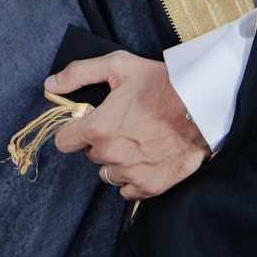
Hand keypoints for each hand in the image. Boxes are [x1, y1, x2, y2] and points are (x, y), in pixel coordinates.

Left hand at [48, 50, 208, 200]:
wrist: (204, 107)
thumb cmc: (163, 84)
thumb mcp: (119, 66)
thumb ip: (79, 74)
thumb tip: (51, 84)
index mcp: (98, 128)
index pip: (64, 142)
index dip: (74, 131)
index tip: (87, 125)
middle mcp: (111, 154)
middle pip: (91, 155)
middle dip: (102, 142)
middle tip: (125, 125)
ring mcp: (131, 173)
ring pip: (109, 174)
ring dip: (117, 161)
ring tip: (139, 141)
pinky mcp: (151, 186)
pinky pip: (128, 190)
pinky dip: (134, 178)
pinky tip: (148, 159)